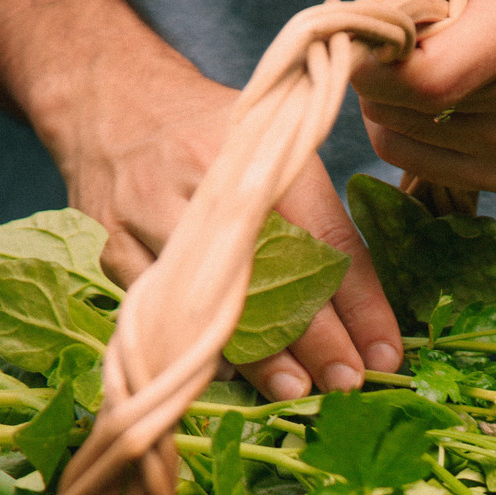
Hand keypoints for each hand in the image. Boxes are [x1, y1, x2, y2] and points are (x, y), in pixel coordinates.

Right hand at [40, 40, 401, 400]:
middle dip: (318, 340)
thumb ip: (317, 220)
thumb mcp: (273, 152)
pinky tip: (231, 375)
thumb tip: (361, 316)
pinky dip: (199, 347)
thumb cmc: (210, 136)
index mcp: (263, 155)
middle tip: (349, 382)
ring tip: (298, 390)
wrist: (110, 103)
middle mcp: (208, 183)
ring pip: (216, 302)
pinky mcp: (114, 246)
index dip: (362, 304)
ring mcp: (152, 215)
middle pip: (274, 277)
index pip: (327, 238)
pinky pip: (165, 312)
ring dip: (261, 358)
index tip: (386, 352)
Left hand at [351, 0, 495, 191]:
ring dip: (382, 104)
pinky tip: (420, 103)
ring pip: (398, 139)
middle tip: (380, 47)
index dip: (373, 65)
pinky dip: (401, 132)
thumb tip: (356, 19)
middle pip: (404, 109)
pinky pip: (415, 163)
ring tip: (407, 70)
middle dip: (371, 76)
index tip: (359, 37)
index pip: (426, 79)